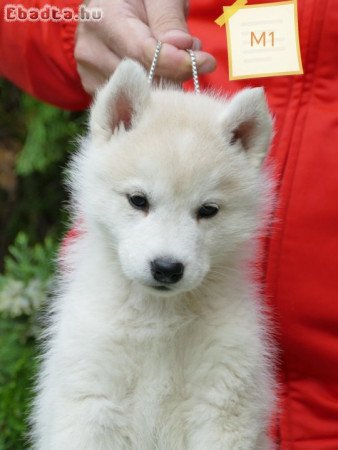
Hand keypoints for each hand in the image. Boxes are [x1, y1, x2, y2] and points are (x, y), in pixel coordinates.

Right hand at [75, 0, 215, 93]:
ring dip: (164, 82)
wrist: (110, 7)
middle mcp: (91, 49)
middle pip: (143, 77)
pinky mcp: (95, 87)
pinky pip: (129, 99)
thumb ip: (168, 18)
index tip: (206, 62)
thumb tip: (181, 47)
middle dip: (175, 72)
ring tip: (174, 63)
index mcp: (103, 18)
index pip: (144, 53)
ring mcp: (89, 73)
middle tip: (197, 61)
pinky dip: (149, 90)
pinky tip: (156, 74)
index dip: (178, 61)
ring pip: (138, 92)